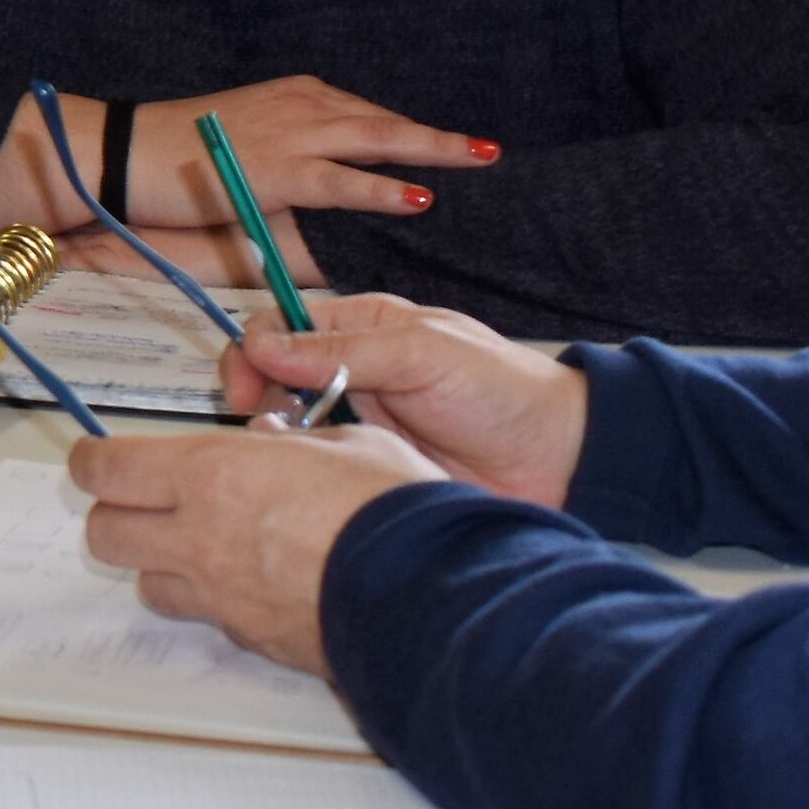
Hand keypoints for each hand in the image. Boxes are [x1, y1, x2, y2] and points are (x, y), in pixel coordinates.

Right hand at [0, 76, 494, 249]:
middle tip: (491, 150)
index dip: (410, 138)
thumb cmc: (172, 160)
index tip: (451, 150)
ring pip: (377, 139)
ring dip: (431, 151)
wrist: (119, 152)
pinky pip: (342, 177)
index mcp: (296, 100)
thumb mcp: (244, 159)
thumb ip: (289, 177)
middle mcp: (301, 106)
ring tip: (478, 161)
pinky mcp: (276, 166)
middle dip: (440, 138)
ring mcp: (291, 132)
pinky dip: (381, 185)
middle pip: (385, 122)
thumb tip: (321, 213)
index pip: (367, 117)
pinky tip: (418, 195)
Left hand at [66, 424, 445, 676]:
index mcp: (211, 475)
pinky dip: (212, 600)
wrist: (429, 593)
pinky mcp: (250, 638)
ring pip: (146, 584)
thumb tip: (269, 440)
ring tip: (200, 545)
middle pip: (104, 533)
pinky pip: (206, 618)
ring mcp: (220, 597)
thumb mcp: (345, 443)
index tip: (100, 459)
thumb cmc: (392, 509)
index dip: (94, 462)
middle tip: (142, 502)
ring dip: (160, 563)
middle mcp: (199, 539)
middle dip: (115, 515)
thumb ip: (291, 443)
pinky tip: (252, 583)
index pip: (106, 470)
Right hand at [225, 292, 589, 505]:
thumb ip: (342, 350)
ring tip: (287, 457)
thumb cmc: (503, 391)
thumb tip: (261, 346)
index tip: (245, 391)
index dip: (251, 353)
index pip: (279, 327)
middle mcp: (352, 370)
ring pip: (286, 423)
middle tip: (260, 428)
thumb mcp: (422, 354)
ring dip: (275, 438)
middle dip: (254, 398)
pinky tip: (310, 482)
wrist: (562, 460)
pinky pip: (317, 464)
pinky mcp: (369, 465)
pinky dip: (301, 471)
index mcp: (363, 327)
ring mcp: (359, 421)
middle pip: (271, 376)